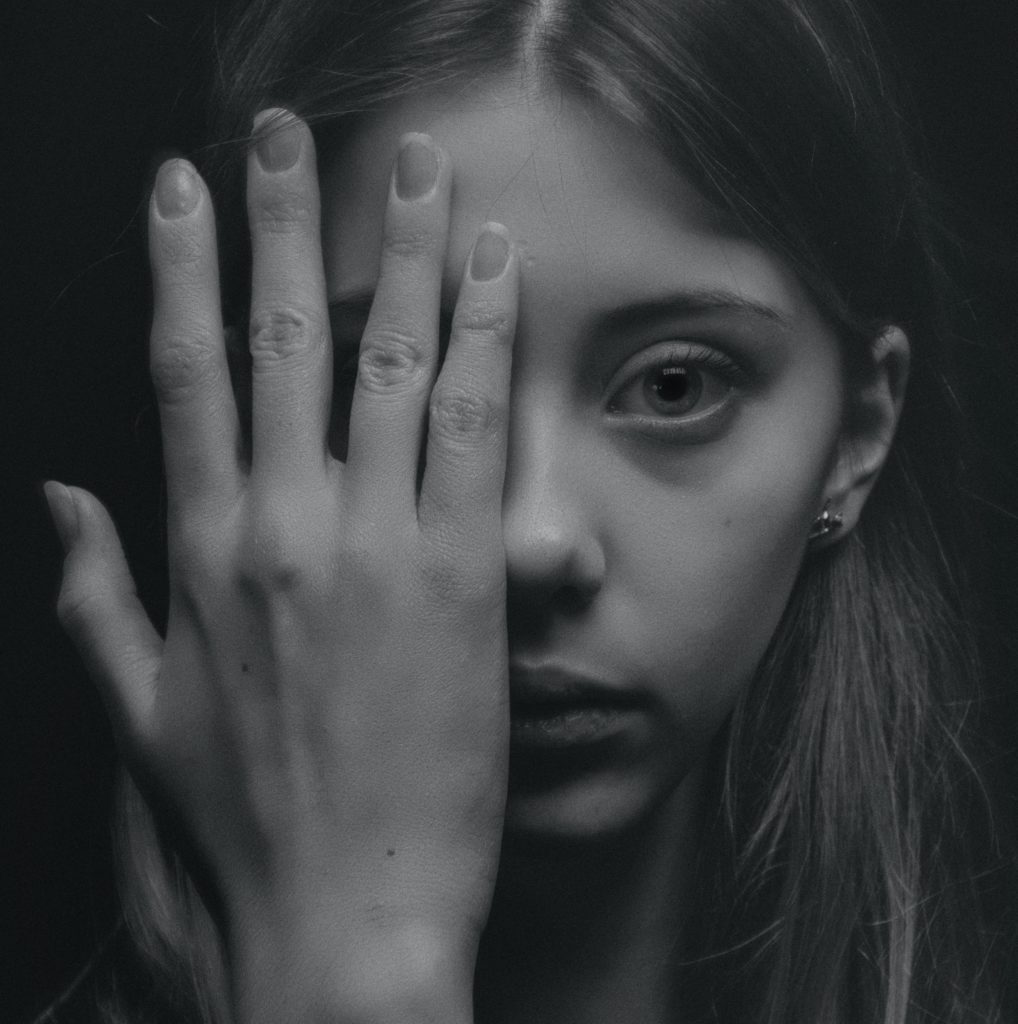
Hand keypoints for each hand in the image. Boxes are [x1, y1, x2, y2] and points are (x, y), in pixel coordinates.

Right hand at [45, 111, 517, 1022]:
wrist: (342, 913)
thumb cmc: (246, 819)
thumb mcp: (139, 709)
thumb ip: (91, 593)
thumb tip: (61, 496)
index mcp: (202, 552)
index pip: (183, 372)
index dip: (181, 267)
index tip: (182, 188)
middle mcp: (285, 529)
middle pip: (282, 338)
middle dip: (282, 219)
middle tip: (286, 130)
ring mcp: (377, 545)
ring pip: (392, 361)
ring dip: (405, 251)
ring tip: (420, 169)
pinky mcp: (462, 575)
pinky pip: (475, 428)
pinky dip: (486, 337)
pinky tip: (496, 269)